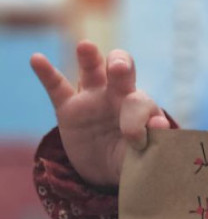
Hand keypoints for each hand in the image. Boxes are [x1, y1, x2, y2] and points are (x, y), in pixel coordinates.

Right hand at [30, 41, 169, 186]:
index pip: (141, 104)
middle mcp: (119, 96)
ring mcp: (93, 98)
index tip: (137, 142)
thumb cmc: (132, 160)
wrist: (107, 171)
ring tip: (86, 47)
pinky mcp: (69, 108)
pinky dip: (46, 73)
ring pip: (92, 70)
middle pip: (122, 71)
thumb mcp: (143, 158)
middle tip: (119, 69)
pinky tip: (37, 59)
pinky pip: (57, 87)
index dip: (139, 120)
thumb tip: (160, 126)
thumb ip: (152, 143)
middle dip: (121, 66)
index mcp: (142, 108)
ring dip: (90, 57)